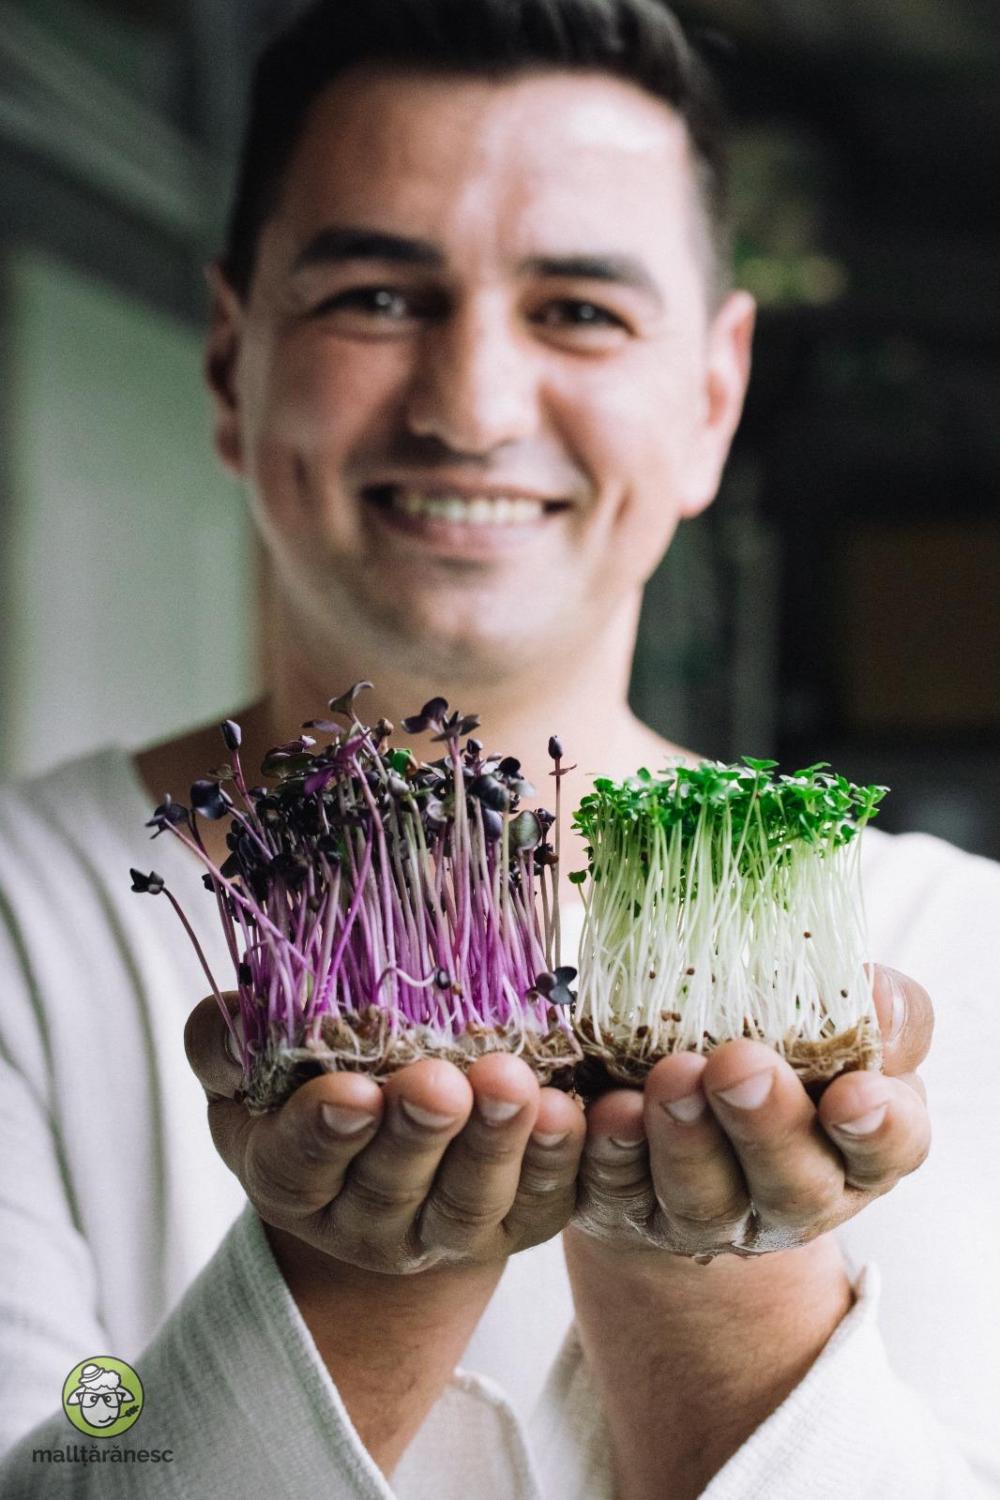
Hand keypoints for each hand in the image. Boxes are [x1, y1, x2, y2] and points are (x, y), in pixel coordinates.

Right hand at [184, 997, 585, 1273]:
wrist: (384, 1162)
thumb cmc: (305, 1092)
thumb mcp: (248, 1072)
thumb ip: (224, 1043)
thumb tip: (234, 1019)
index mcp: (293, 1180)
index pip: (299, 1166)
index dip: (324, 1132)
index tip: (353, 1090)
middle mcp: (368, 1220)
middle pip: (394, 1187)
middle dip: (419, 1133)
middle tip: (440, 1083)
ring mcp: (446, 1228)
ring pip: (471, 1198)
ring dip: (496, 1142)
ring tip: (514, 1082)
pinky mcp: (519, 1220)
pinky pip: (544, 1198)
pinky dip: (560, 1158)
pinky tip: (569, 1110)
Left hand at [573, 964, 931, 1257]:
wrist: (694, 1131)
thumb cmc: (790, 1073)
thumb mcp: (848, 1043)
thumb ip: (882, 1020)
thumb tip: (877, 993)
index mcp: (854, 1155)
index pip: (887, 1151)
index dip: (877, 1129)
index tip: (854, 1094)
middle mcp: (788, 1201)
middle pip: (789, 1184)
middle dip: (764, 1124)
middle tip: (739, 1064)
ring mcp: (705, 1216)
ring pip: (697, 1194)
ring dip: (683, 1138)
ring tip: (671, 1077)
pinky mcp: (626, 1211)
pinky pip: (612, 1188)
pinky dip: (606, 1150)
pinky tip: (601, 1109)